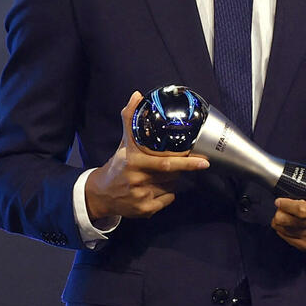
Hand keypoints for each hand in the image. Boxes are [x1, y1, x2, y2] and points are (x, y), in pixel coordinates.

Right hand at [85, 91, 210, 219]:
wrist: (101, 193)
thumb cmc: (117, 165)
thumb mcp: (124, 143)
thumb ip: (130, 119)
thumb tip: (136, 95)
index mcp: (133, 161)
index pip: (166, 163)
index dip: (186, 162)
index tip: (204, 161)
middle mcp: (137, 180)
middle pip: (172, 175)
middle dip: (178, 170)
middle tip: (179, 164)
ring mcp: (141, 197)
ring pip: (171, 187)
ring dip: (171, 181)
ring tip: (156, 176)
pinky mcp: (145, 210)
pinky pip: (167, 199)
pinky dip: (166, 194)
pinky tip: (153, 189)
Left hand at [271, 151, 305, 251]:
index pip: (302, 210)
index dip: (286, 206)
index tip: (278, 201)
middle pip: (291, 222)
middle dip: (279, 214)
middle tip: (278, 209)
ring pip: (289, 232)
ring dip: (280, 224)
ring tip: (281, 215)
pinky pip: (291, 241)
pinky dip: (284, 233)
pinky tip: (285, 226)